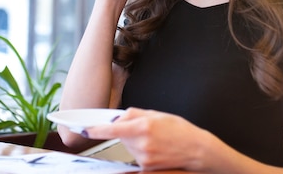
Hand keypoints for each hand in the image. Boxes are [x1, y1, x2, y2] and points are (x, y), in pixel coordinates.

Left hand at [83, 108, 211, 171]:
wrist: (196, 150)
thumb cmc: (180, 130)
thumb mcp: (157, 114)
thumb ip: (135, 114)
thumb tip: (118, 118)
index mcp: (143, 126)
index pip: (112, 129)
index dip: (96, 130)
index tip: (85, 130)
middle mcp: (141, 143)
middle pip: (120, 136)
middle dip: (126, 131)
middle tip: (145, 128)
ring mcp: (143, 158)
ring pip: (128, 146)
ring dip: (134, 142)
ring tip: (155, 139)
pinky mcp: (146, 168)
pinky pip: (135, 156)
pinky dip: (140, 151)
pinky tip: (156, 148)